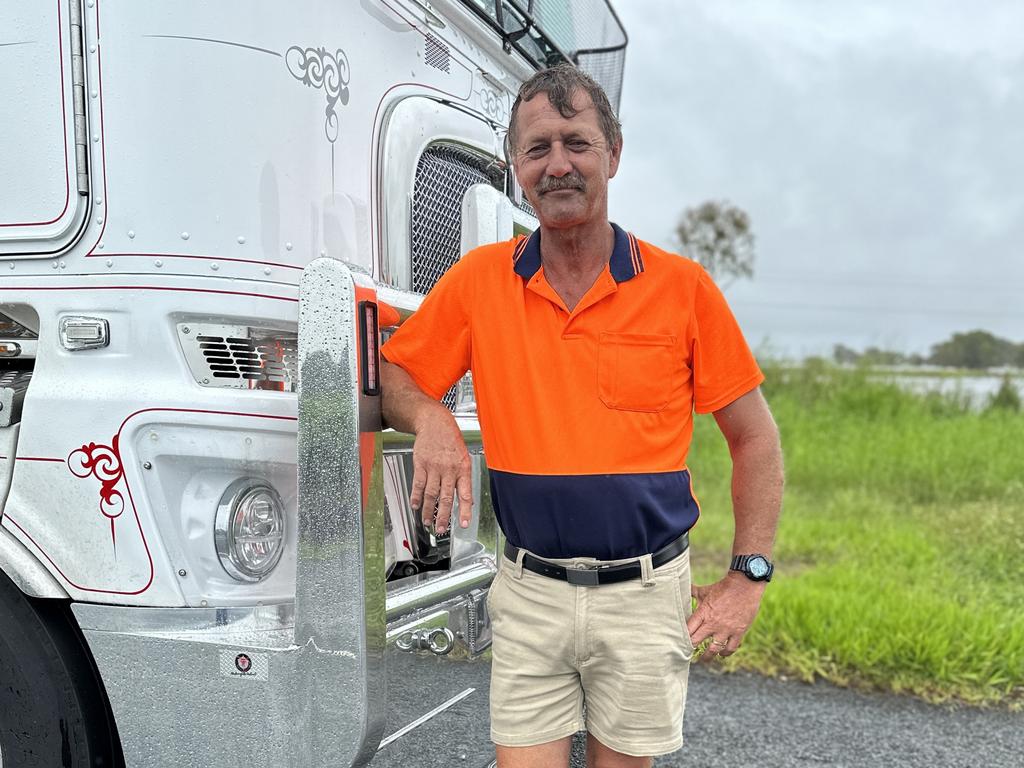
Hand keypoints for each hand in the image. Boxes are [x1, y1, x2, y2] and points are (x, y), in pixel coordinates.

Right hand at [409, 408, 473, 534]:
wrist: (435, 423)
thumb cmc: (451, 440)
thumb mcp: (464, 457)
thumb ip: (463, 478)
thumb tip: (468, 500)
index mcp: (463, 468)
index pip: (465, 494)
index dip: (465, 511)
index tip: (464, 524)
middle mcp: (449, 469)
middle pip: (445, 498)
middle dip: (443, 516)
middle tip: (441, 529)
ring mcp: (434, 467)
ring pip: (431, 494)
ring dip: (428, 510)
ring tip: (427, 521)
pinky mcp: (421, 464)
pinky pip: (418, 484)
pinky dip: (416, 497)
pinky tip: (415, 505)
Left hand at [687, 573, 764, 659]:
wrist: (744, 585)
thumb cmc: (723, 587)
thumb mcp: (705, 590)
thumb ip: (693, 593)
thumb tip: (682, 588)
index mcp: (703, 613)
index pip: (688, 630)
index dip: (682, 638)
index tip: (679, 642)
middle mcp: (712, 623)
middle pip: (696, 641)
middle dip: (691, 648)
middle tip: (687, 654)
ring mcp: (726, 629)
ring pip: (714, 649)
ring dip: (708, 656)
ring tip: (704, 659)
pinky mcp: (738, 632)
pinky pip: (731, 648)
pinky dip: (726, 653)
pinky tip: (722, 654)